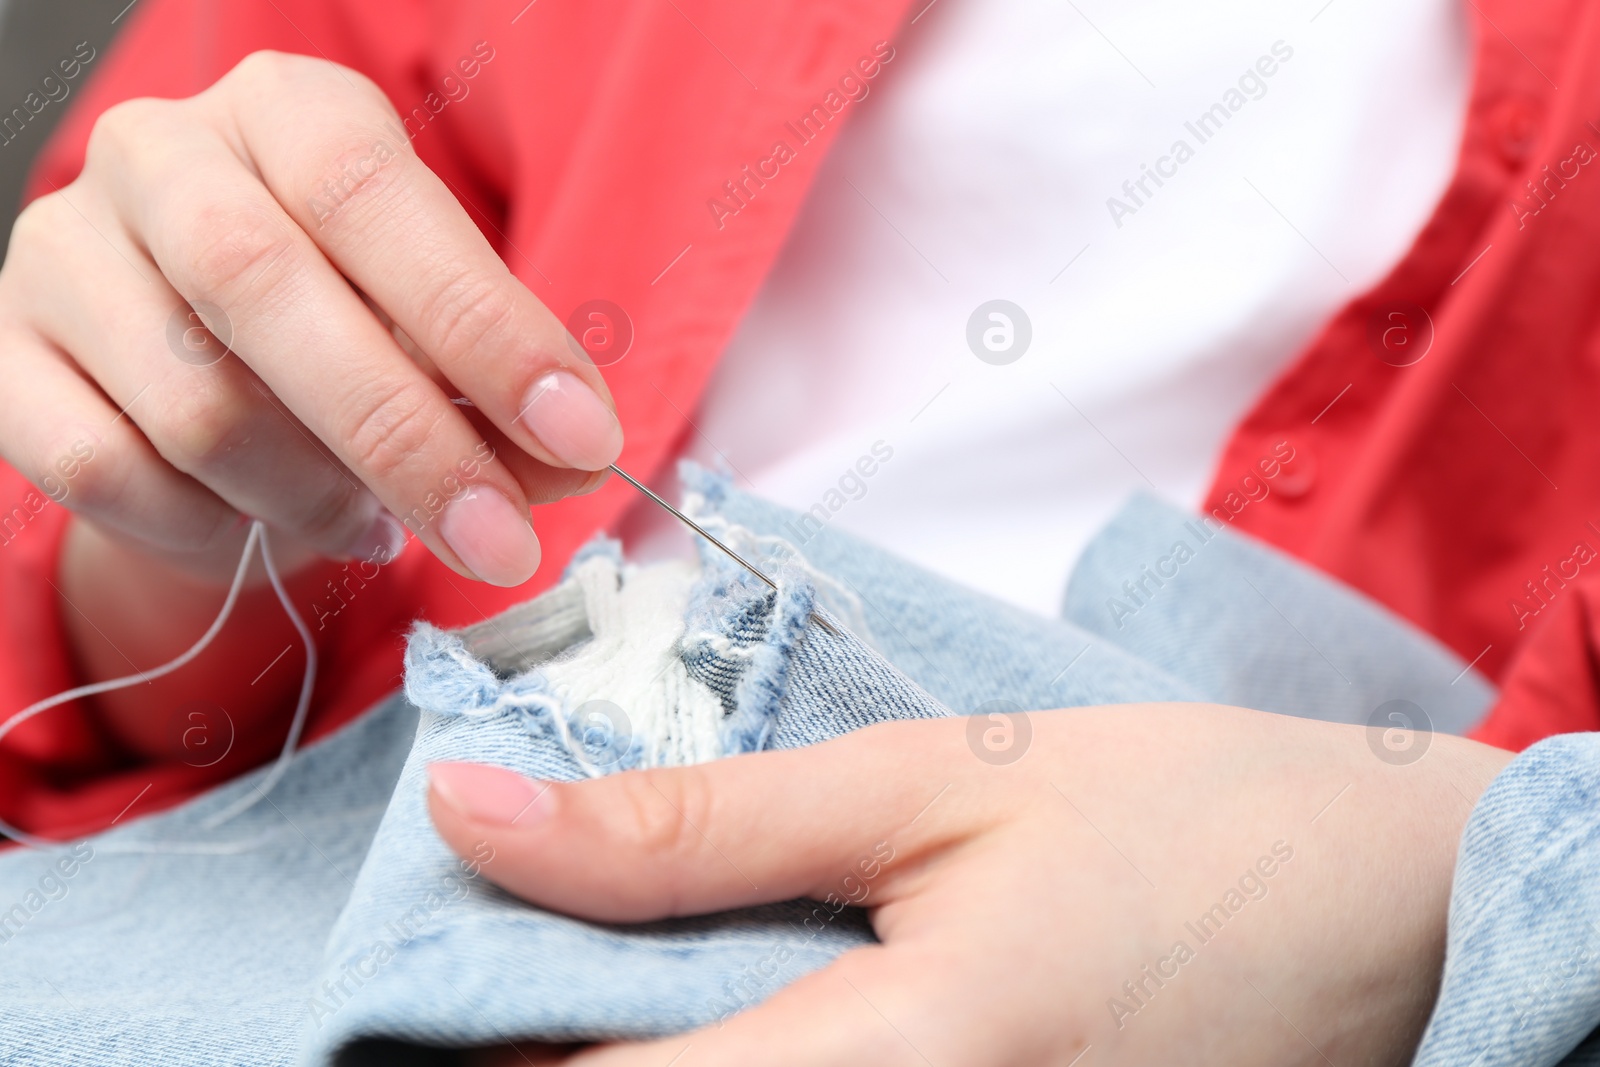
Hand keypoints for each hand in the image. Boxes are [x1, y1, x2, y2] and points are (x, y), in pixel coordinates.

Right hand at [0, 51, 620, 747]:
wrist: (191, 356)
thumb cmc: (342, 323)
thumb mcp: (436, 328)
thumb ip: (502, 388)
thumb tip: (576, 456)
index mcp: (285, 111)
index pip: (374, 196)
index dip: (481, 324)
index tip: (579, 433)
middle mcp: (158, 154)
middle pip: (265, 290)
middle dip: (406, 440)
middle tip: (499, 539)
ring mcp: (63, 250)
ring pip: (196, 406)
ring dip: (314, 497)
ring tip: (373, 522)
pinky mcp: (5, 354)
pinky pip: (106, 471)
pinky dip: (210, 529)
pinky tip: (266, 526)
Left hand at [430, 704, 1511, 1065]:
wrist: (1379, 900)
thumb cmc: (1172, 819)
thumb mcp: (928, 784)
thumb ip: (692, 826)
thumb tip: (477, 820)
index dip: (469, 1039)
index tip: (425, 967)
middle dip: (557, 1041)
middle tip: (532, 940)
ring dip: (652, 1050)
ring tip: (645, 951)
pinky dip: (741, 1056)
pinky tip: (748, 990)